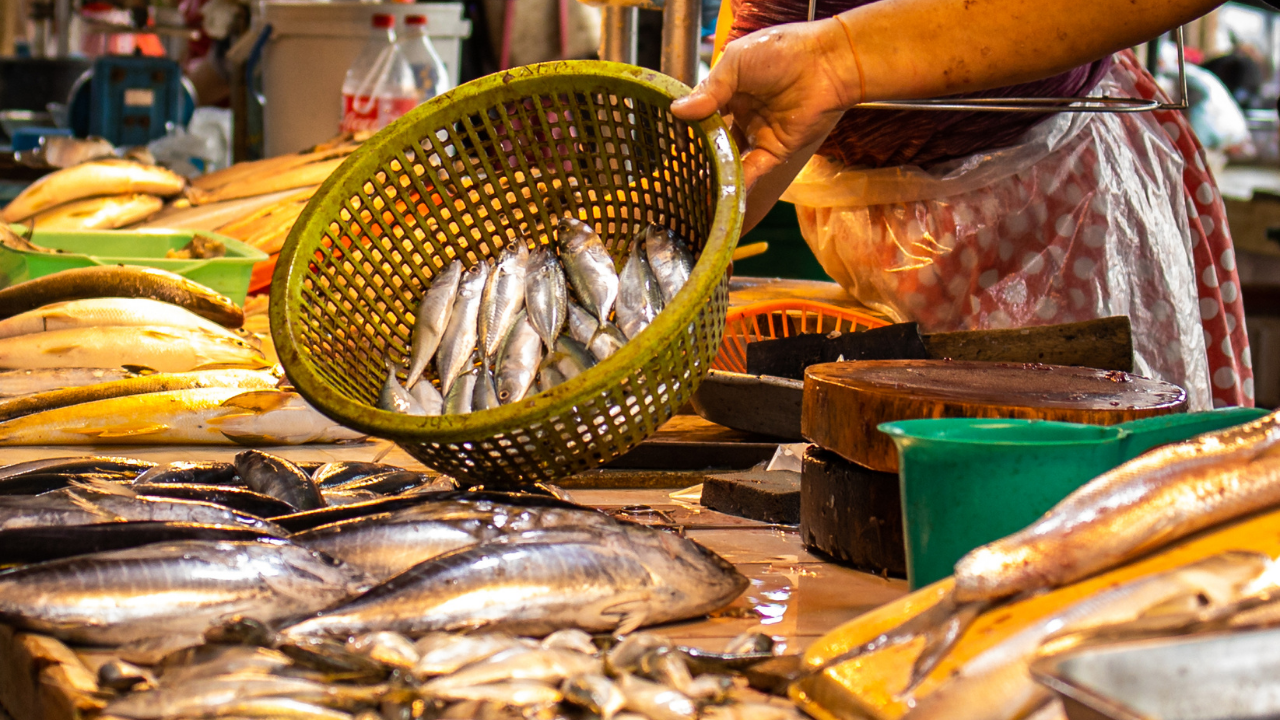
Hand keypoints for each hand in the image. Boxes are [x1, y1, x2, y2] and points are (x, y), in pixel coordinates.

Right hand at [670, 17, 861, 191]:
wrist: (827, 64)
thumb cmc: (782, 52)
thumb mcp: (736, 63)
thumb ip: (710, 90)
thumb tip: (677, 111)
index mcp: (731, 89)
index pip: (702, 110)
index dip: (687, 123)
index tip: (669, 135)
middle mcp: (743, 113)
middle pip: (714, 138)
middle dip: (698, 152)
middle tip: (676, 166)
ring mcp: (758, 133)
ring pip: (731, 158)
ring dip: (714, 171)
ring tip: (691, 186)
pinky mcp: (775, 150)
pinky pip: (753, 170)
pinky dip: (738, 182)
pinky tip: (719, 192)